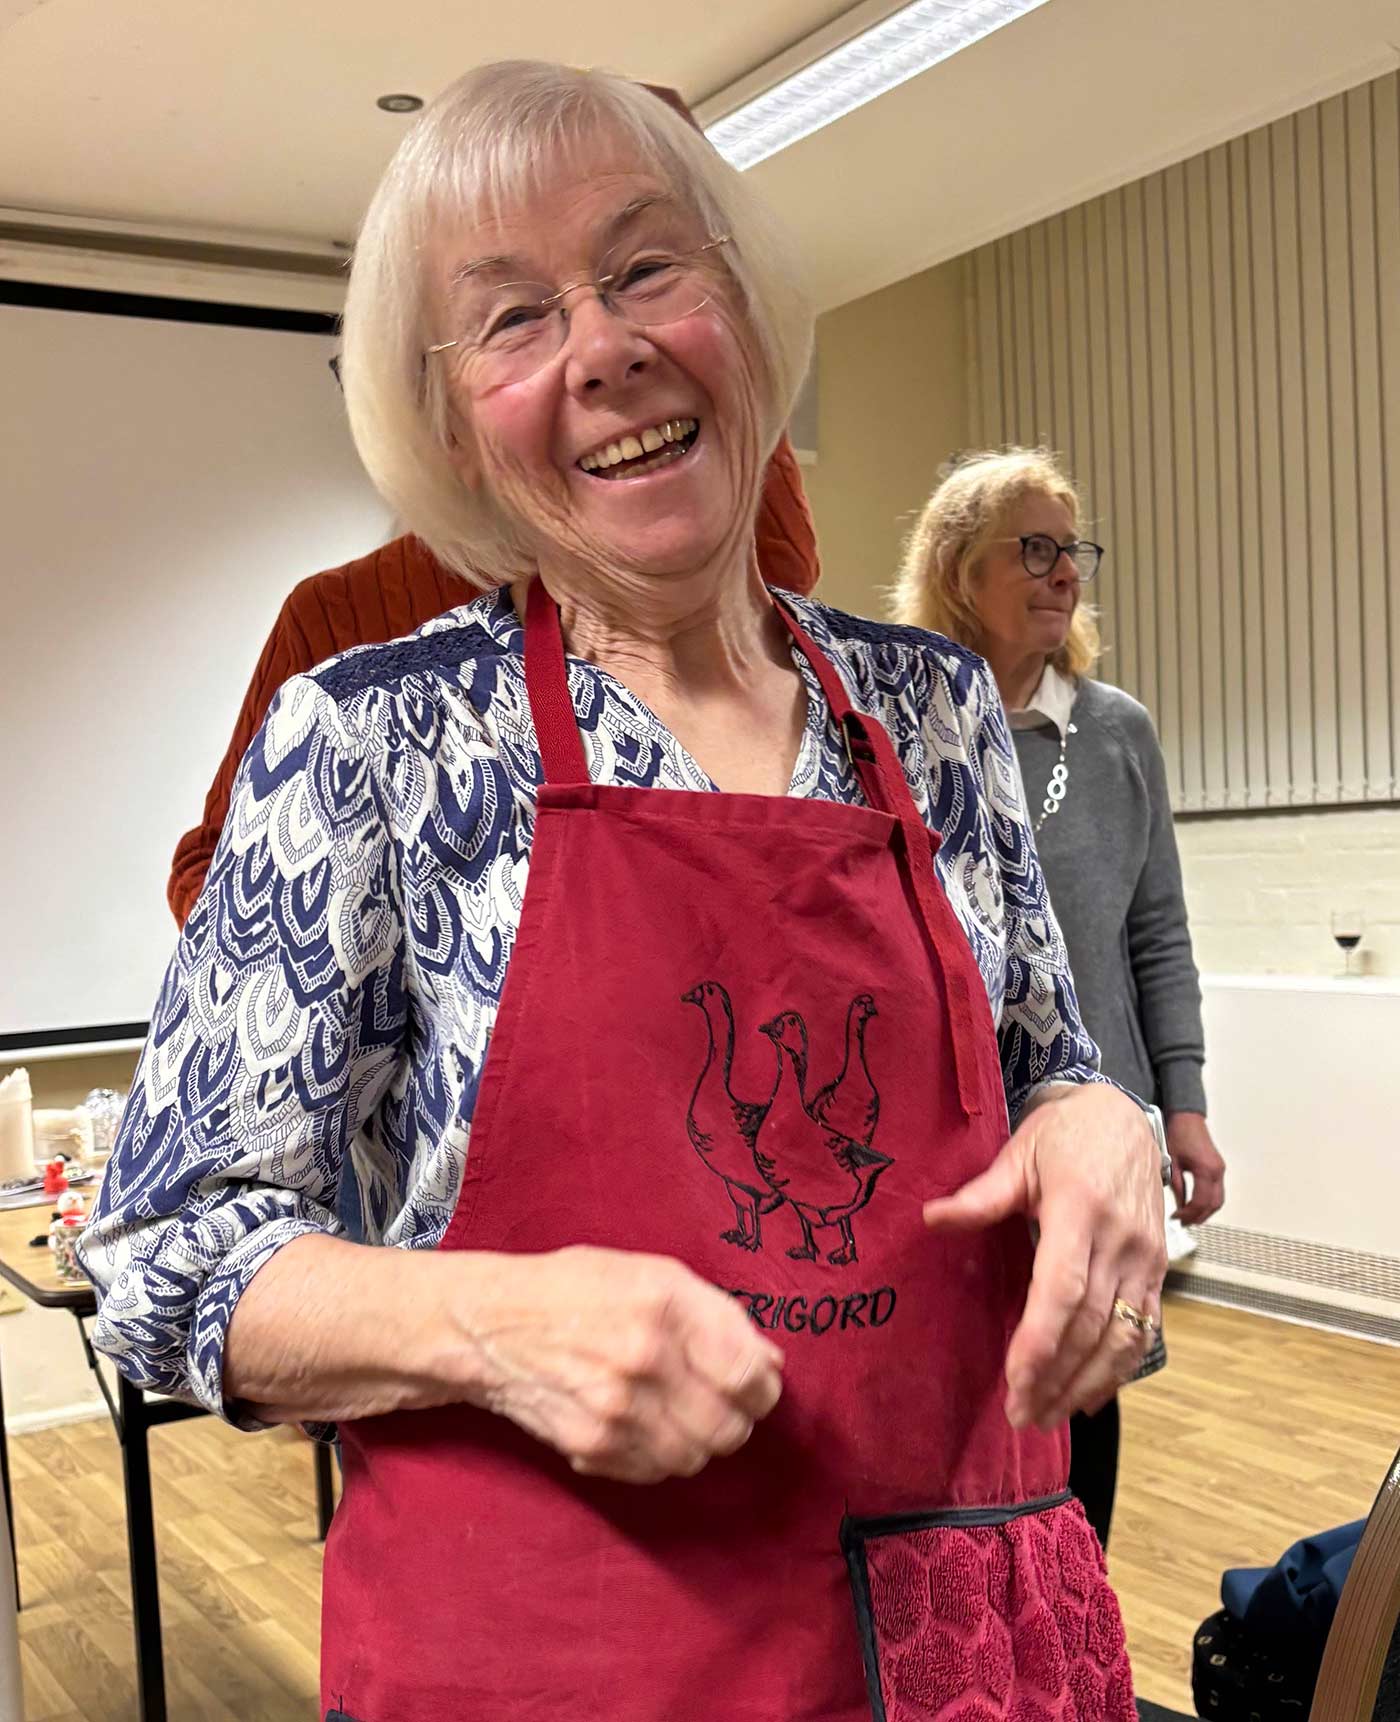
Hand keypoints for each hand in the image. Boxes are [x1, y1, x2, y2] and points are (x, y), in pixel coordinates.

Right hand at [456, 1246, 783, 1484]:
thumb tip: (770, 1363)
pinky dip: (660, 1457)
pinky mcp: (590, 1447)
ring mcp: (615, 1410)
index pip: (747, 1374)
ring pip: (694, 1457)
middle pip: (728, 1427)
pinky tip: (644, 1426)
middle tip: (720, 1403)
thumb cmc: (576, 1289)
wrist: (490, 1326)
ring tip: (677, 1413)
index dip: (762, 1388)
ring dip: (697, 1442)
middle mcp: (643, 1359)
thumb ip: (718, 1315)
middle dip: (734, 1420)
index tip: (756, 1385)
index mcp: (665, 1305)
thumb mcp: (652, 1274)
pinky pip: (654, 1473)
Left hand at [921, 1084, 1166, 1432]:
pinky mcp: (1160, 1268)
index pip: (1063, 1288)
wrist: (1125, 1116)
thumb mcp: (1019, 1152)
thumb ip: (982, 1195)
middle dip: (1056, 1376)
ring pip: (1123, 1336)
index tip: (1015, 1380)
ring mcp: (1147, 1257)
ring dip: (1087, 1383)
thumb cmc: (1065, 1133)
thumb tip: (932, 1218)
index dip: (1041, 1339)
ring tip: (1049, 1415)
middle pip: (1091, 1324)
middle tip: (1022, 1414)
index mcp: (1080, 1209)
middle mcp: (1121, 1239)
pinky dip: (1120, 1369)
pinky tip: (1090, 1395)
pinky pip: (1145, 1329)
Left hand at [1165, 1112, 1224, 1223]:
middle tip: (1183, 1223)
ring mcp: (1220, 1170)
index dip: (1189, 1214)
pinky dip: (1208, 1202)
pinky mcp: (1218, 1168)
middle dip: (1199, 1217)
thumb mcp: (1172, 1162)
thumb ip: (1177, 1185)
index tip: (1177, 1218)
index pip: (1201, 1202)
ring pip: (1218, 1200)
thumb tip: (1178, 1204)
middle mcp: (1217, 1171)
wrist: (1187, 1118)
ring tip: (1189, 1218)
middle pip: (1214, 1204)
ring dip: (1205, 1211)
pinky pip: (1217, 1191)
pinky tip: (1195, 1205)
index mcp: (1206, 1170)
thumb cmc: (1178, 1134)